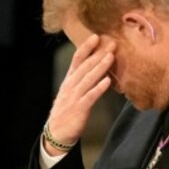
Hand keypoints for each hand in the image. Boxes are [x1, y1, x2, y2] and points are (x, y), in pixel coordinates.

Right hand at [45, 34, 116, 153]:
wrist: (57, 132)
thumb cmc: (68, 110)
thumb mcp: (72, 91)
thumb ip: (82, 79)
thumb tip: (96, 66)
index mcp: (69, 80)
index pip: (77, 59)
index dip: (86, 47)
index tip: (96, 36)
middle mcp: (71, 85)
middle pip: (85, 66)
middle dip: (98, 54)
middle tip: (111, 43)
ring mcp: (74, 96)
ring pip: (88, 79)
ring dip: (100, 67)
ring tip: (111, 57)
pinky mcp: (79, 108)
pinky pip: (90, 96)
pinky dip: (99, 88)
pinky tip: (107, 81)